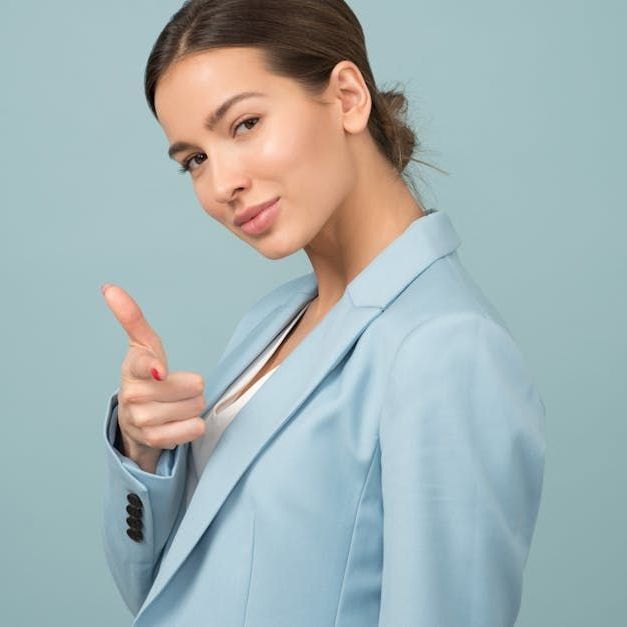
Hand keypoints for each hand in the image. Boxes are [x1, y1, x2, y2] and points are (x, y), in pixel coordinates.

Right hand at [101, 284, 205, 471]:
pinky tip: (181, 421)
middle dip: (192, 386)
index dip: (154, 368)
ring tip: (178, 404)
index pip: (143, 365)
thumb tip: (109, 288)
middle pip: (190, 387)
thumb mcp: (143, 344)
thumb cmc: (145, 375)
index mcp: (131, 368)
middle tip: (178, 388)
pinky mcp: (154, 440)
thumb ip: (132, 317)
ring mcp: (142, 420)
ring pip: (195, 406)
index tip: (160, 371)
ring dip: (194, 405)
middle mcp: (132, 395)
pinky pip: (193, 429)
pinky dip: (194, 425)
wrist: (134, 419)